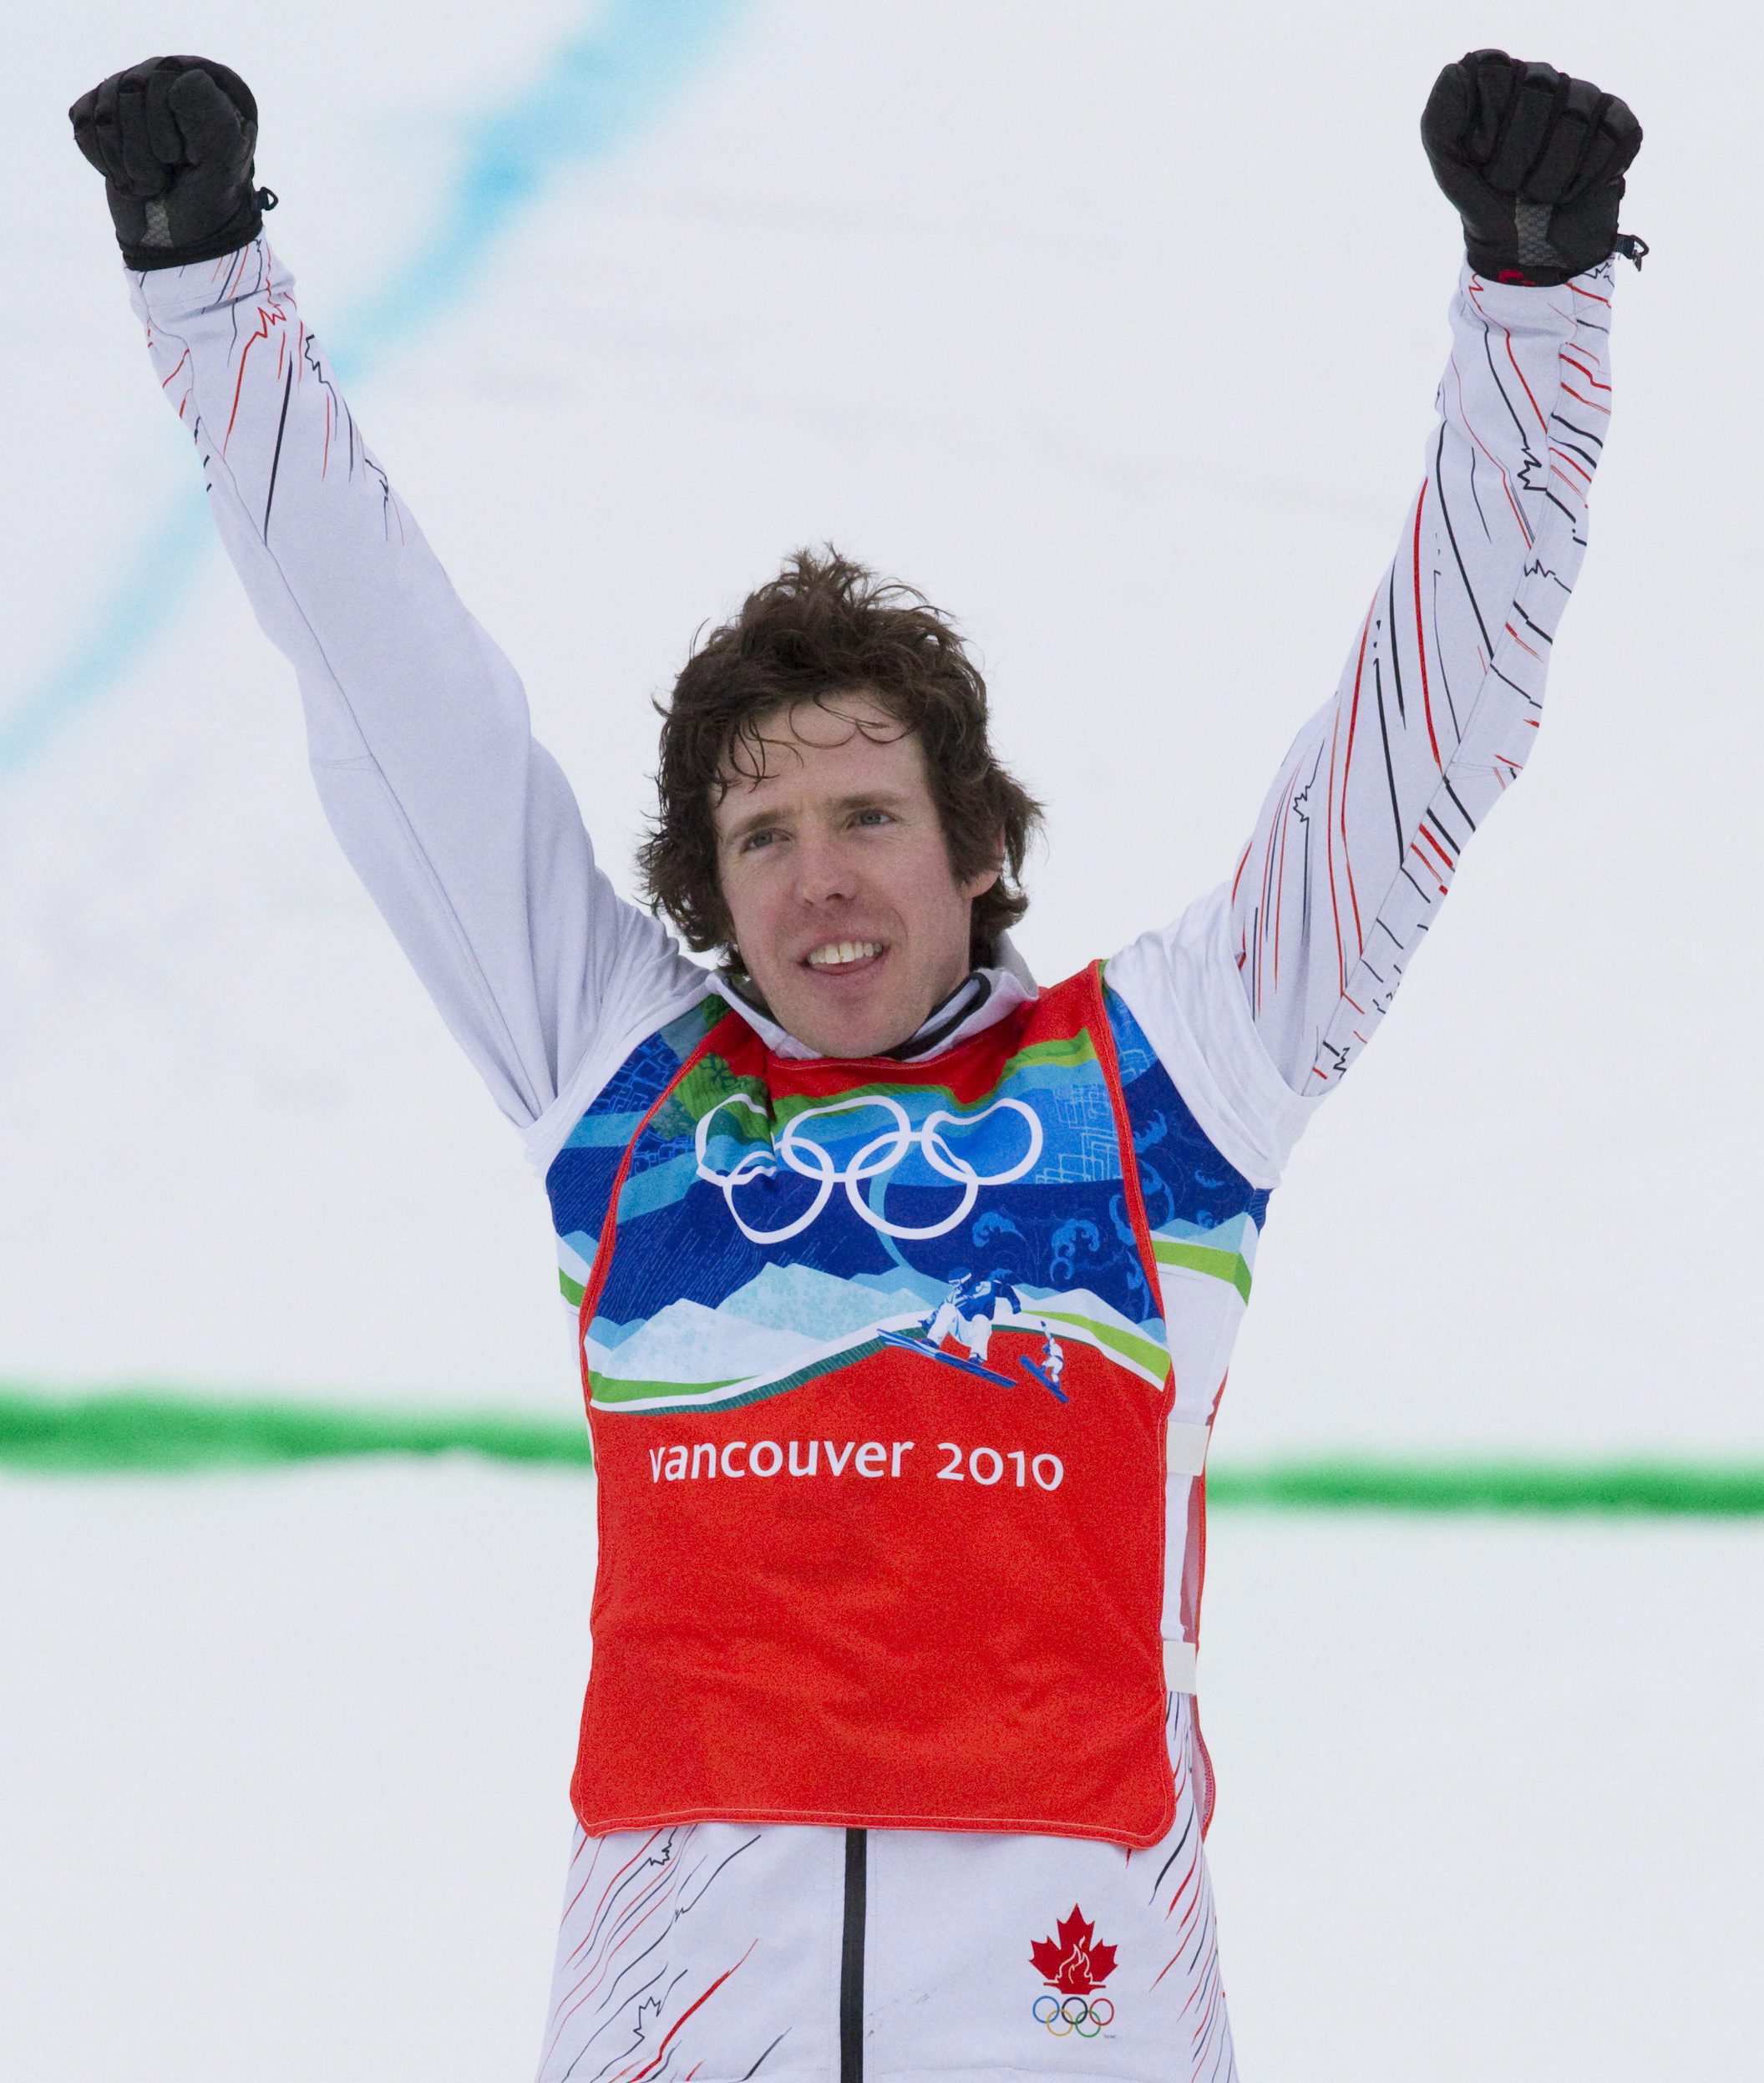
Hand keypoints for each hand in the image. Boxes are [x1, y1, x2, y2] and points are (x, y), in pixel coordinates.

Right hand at [70, 56, 269, 270]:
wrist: (182, 238)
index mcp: (204, 80)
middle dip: (145, 149)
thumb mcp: (224, 163)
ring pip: (103, 109)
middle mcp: (164, 76)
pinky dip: (102, 160)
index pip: (163, 78)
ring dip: (125, 160)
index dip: (168, 129)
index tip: (191, 158)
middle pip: (129, 89)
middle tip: (168, 175)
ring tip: (151, 181)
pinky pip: (82, 124)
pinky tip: (127, 175)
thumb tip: (183, 78)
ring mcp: (128, 94)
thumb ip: (214, 119)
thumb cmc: (210, 198)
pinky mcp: (99, 116)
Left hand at [1421, 50, 1641, 285]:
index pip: (1496, 71)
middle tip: (1510, 183)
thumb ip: (1440, 118)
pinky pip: (1612, 139)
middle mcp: (1548, 81)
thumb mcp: (1449, 163)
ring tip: (1539, 194)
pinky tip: (1571, 192)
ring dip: (1550, 174)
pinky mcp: (1621, 128)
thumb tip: (1456, 70)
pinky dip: (1586, 179)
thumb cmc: (1485, 199)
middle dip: (1517, 153)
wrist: (1524, 249)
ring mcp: (1588, 102)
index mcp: (1505, 82)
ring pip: (1576, 119)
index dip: (1487, 122)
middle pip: (1539, 91)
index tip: (1481, 157)